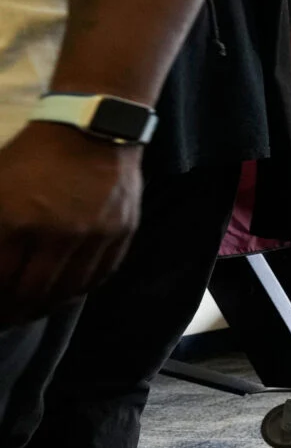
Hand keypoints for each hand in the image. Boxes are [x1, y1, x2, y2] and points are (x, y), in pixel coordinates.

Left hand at [0, 123, 142, 321]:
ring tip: (29, 312)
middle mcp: (58, 232)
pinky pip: (98, 276)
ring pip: (66, 291)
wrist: (93, 129)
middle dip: (11, 312)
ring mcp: (94, 234)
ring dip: (43, 307)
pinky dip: (77, 291)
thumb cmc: (33, 156)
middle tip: (3, 319)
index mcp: (17, 218)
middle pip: (30, 292)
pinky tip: (62, 294)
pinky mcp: (122, 233)